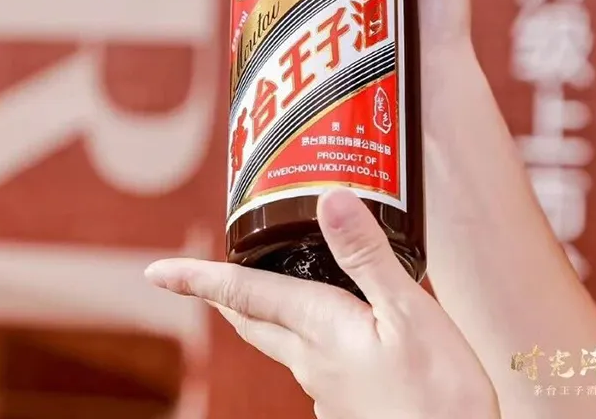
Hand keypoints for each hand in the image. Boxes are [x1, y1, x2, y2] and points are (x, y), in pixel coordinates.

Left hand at [145, 189, 498, 418]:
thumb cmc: (439, 396)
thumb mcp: (410, 313)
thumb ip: (367, 256)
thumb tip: (328, 198)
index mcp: (319, 328)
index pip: (242, 294)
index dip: (197, 279)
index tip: (156, 272)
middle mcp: (311, 361)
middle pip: (252, 321)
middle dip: (225, 296)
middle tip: (202, 278)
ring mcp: (327, 389)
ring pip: (282, 343)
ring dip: (268, 315)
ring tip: (274, 290)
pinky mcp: (348, 407)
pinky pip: (316, 364)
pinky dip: (310, 339)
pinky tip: (337, 336)